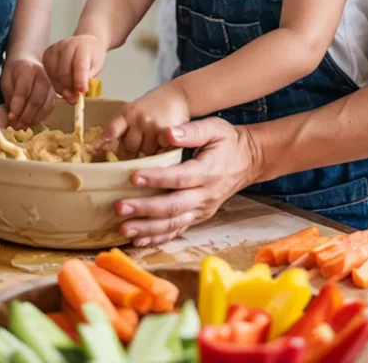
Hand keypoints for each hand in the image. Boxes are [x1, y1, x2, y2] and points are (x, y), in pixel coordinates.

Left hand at [1, 54, 55, 128]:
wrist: (28, 61)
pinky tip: (30, 122)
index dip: (17, 107)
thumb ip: (10, 97)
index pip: (24, 91)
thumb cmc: (15, 72)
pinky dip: (40, 118)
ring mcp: (51, 84)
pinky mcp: (55, 93)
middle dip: (25, 116)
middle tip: (15, 126)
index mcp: (28, 68)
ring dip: (32, 120)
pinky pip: (50, 109)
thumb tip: (13, 119)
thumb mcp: (7, 80)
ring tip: (21, 126)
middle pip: (36, 100)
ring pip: (45, 106)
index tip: (10, 118)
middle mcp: (43, 75)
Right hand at [42, 34, 106, 102]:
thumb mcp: (97, 66)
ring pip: (54, 73)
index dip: (80, 80)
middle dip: (69, 87)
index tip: (81, 92)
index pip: (79, 64)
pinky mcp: (47, 53)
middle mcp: (67, 44)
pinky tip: (62, 84)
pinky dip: (55, 82)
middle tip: (75, 99)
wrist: (85, 43)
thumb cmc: (92, 55)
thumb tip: (80, 92)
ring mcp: (55, 48)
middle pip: (64, 71)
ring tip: (70, 93)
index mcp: (83, 46)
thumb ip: (89, 78)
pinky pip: (48, 72)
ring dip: (61, 87)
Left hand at [98, 84, 191, 157]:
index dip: (101, 142)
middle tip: (135, 154)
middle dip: (131, 154)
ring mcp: (152, 126)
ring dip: (148, 153)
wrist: (178, 95)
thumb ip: (125, 125)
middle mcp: (138, 119)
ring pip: (145, 153)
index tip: (91, 150)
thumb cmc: (154, 105)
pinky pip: (160, 152)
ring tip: (154, 143)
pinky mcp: (166, 133)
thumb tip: (109, 147)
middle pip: (129, 147)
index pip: (111, 130)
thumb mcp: (135, 109)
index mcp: (127, 112)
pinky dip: (161, 152)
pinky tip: (163, 145)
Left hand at [115, 118, 256, 246]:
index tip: (133, 176)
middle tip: (119, 208)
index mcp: (208, 172)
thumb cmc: (228, 142)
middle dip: (145, 209)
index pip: (179, 177)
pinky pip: (177, 231)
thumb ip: (191, 131)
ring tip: (123, 229)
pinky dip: (158, 238)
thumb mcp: (214, 128)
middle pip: (173, 206)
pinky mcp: (199, 217)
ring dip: (147, 228)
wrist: (249, 161)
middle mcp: (205, 196)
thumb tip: (168, 132)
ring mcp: (202, 210)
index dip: (156, 178)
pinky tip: (139, 240)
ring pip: (173, 224)